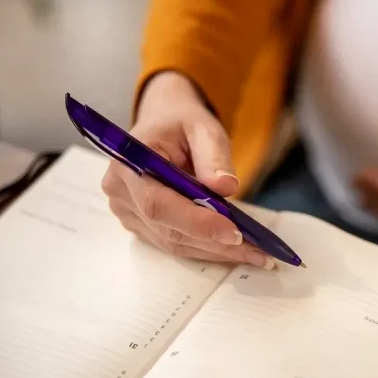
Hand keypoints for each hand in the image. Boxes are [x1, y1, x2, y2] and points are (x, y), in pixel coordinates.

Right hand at [100, 72, 273, 268]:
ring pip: (173, 242)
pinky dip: (206, 248)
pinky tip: (236, 250)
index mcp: (128, 164)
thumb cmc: (181, 123)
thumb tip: (226, 187)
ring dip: (215, 251)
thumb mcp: (203, 128)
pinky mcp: (141, 225)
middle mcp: (121, 192)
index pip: (159, 203)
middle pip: (168, 229)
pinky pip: (174, 242)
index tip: (234, 233)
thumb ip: (213, 156)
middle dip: (214, 243)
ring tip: (255, 254)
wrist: (163, 123)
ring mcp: (128, 212)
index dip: (196, 223)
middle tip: (257, 251)